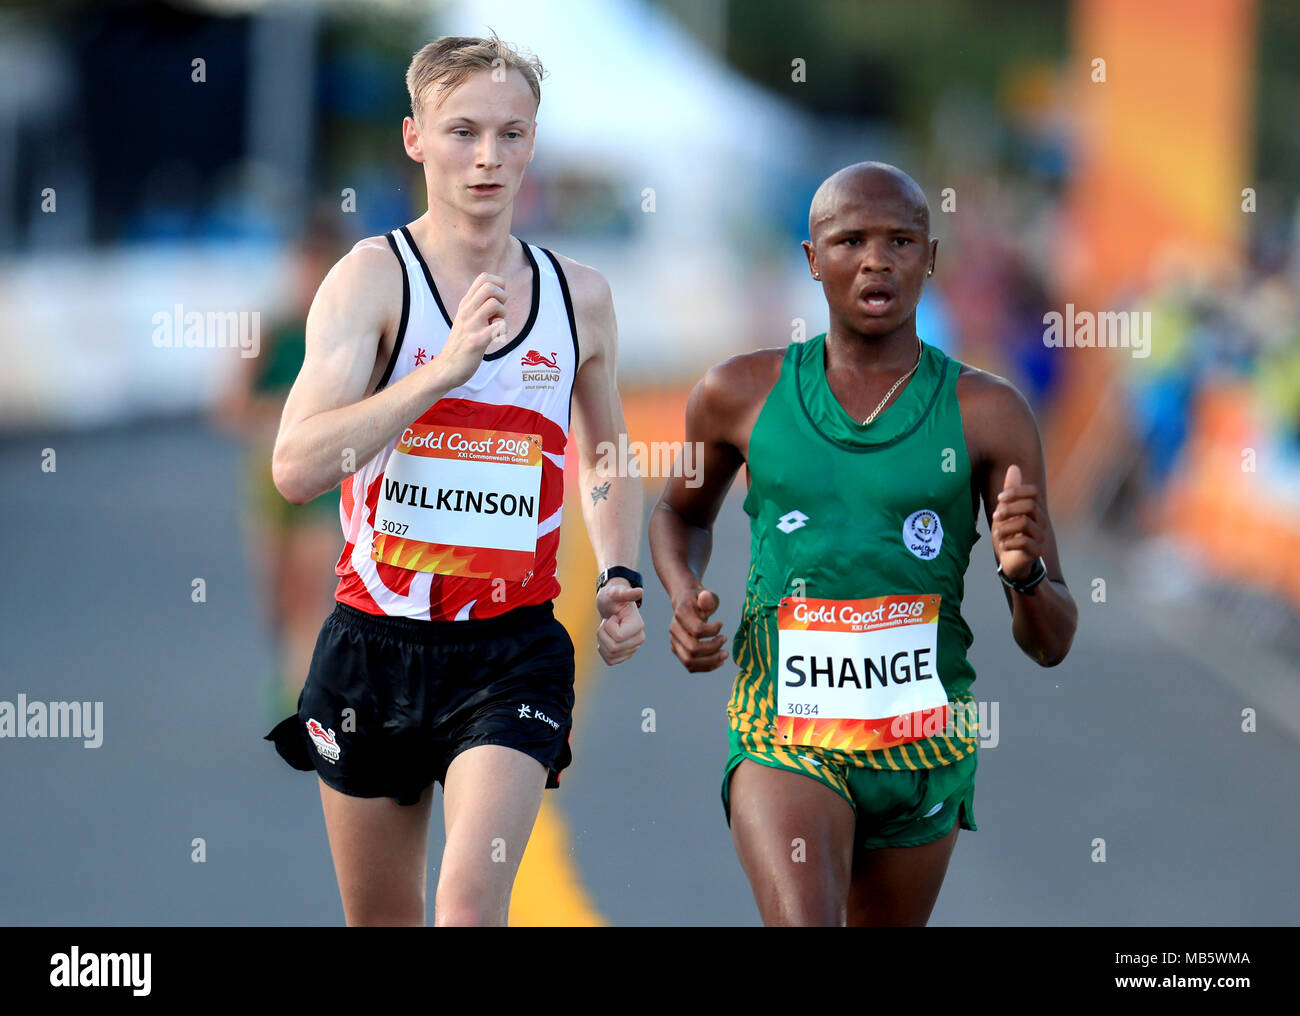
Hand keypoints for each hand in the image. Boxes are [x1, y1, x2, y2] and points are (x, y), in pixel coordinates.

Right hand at [429, 273, 506, 388]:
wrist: (448, 367)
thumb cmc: (462, 343)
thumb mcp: (466, 318)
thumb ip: (478, 305)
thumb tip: (498, 294)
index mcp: (465, 304)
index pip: (483, 277)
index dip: (499, 284)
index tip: (498, 299)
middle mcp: (466, 311)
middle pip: (489, 286)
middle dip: (502, 296)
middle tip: (499, 312)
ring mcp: (470, 325)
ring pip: (494, 304)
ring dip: (502, 314)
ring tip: (496, 325)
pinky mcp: (476, 341)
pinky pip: (498, 327)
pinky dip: (503, 331)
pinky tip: (496, 338)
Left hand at [596, 580, 645, 664]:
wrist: (610, 605)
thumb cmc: (612, 597)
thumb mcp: (615, 593)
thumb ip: (626, 593)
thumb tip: (640, 591)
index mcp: (638, 625)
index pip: (618, 637)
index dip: (608, 628)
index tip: (611, 617)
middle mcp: (639, 639)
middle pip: (613, 648)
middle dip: (602, 634)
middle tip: (606, 622)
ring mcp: (633, 648)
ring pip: (610, 655)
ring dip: (602, 642)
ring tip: (606, 629)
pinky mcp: (625, 655)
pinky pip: (610, 661)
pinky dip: (603, 651)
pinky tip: (606, 639)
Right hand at [668, 586, 726, 672]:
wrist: (686, 603)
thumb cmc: (699, 599)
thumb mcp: (705, 594)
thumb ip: (707, 597)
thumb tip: (706, 597)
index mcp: (680, 614)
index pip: (697, 630)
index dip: (713, 630)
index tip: (721, 624)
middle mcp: (674, 630)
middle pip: (692, 649)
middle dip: (713, 649)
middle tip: (725, 640)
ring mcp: (674, 642)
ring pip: (690, 661)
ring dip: (710, 661)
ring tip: (725, 655)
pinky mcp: (678, 651)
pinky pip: (690, 666)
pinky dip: (706, 667)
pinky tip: (719, 662)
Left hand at [992, 464, 1045, 580]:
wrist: (1011, 561)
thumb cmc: (1008, 533)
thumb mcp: (1005, 511)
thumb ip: (1010, 491)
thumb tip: (1014, 467)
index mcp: (1034, 509)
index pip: (1033, 491)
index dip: (1016, 491)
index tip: (1000, 497)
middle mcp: (1041, 521)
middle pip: (1030, 505)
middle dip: (1009, 509)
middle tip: (995, 516)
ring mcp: (1041, 536)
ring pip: (1025, 524)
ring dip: (1005, 528)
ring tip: (997, 534)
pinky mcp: (1037, 551)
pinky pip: (1025, 542)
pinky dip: (1009, 543)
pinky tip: (1002, 545)